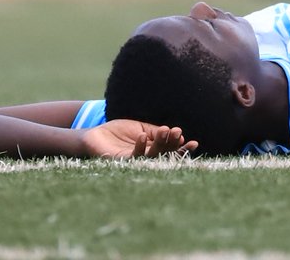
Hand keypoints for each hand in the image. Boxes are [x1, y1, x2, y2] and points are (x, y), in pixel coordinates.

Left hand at [82, 119, 197, 159]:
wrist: (96, 134)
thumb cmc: (119, 132)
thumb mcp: (143, 128)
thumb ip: (157, 132)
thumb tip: (176, 133)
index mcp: (153, 149)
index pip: (171, 150)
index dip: (182, 148)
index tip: (194, 142)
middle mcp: (145, 158)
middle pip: (164, 155)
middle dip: (173, 145)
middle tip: (179, 132)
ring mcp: (134, 161)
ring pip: (151, 157)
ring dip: (160, 145)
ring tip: (165, 131)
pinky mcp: (120, 162)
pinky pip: (133, 157)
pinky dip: (139, 147)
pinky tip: (142, 136)